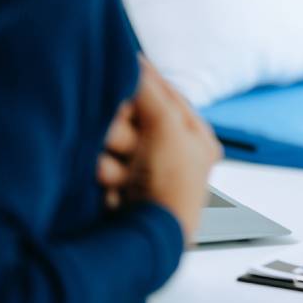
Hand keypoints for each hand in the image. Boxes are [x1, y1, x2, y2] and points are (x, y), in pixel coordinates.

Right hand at [100, 57, 222, 243]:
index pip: (169, 96)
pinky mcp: (125, 190)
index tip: (125, 64)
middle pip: (137, 120)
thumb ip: (149, 91)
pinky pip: (105, 166)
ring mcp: (150, 173)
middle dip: (124, 132)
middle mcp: (176, 154)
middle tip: (126, 145)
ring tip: (118, 176)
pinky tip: (112, 188)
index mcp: (197, 137)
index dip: (146, 82)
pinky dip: (105, 175)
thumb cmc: (172, 186)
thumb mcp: (166, 128)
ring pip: (117, 143)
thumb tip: (134, 61)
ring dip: (111, 156)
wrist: (149, 241)